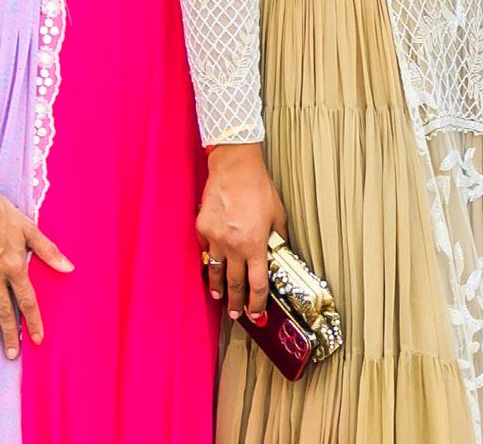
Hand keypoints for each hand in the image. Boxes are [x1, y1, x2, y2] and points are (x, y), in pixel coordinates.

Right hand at [0, 169, 71, 356]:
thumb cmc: (0, 211)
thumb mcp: (29, 229)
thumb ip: (48, 251)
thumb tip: (69, 268)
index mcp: (14, 266)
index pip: (27, 301)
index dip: (33, 322)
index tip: (37, 340)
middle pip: (4, 310)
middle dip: (10, 334)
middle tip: (12, 354)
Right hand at [197, 144, 285, 323]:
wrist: (234, 167)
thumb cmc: (258, 187)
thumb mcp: (277, 215)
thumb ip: (278, 237)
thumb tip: (279, 252)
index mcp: (256, 245)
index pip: (258, 284)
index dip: (257, 303)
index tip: (256, 312)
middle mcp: (234, 246)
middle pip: (234, 284)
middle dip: (236, 303)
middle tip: (236, 314)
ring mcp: (215, 238)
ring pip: (215, 272)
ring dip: (218, 287)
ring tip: (219, 296)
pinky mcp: (202, 229)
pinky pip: (205, 251)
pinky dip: (209, 259)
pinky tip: (211, 265)